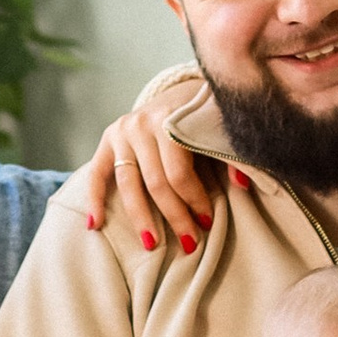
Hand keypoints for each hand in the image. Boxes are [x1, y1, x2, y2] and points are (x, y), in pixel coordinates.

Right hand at [81, 100, 226, 255]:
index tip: (207, 221)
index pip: (179, 171)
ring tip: (152, 245)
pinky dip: (95, 199)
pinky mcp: (108, 139)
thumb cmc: (204, 116)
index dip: (194, 200)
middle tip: (189, 242)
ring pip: (128, 184)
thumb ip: (232, 154)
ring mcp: (122, 132)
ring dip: (140, 218)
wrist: (179, 91)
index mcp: (172, 118)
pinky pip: (96, 174)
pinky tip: (95, 225)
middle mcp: (142, 124)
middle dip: (174, 216)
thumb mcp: (221, 128)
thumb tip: (242, 185)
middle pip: (155, 182)